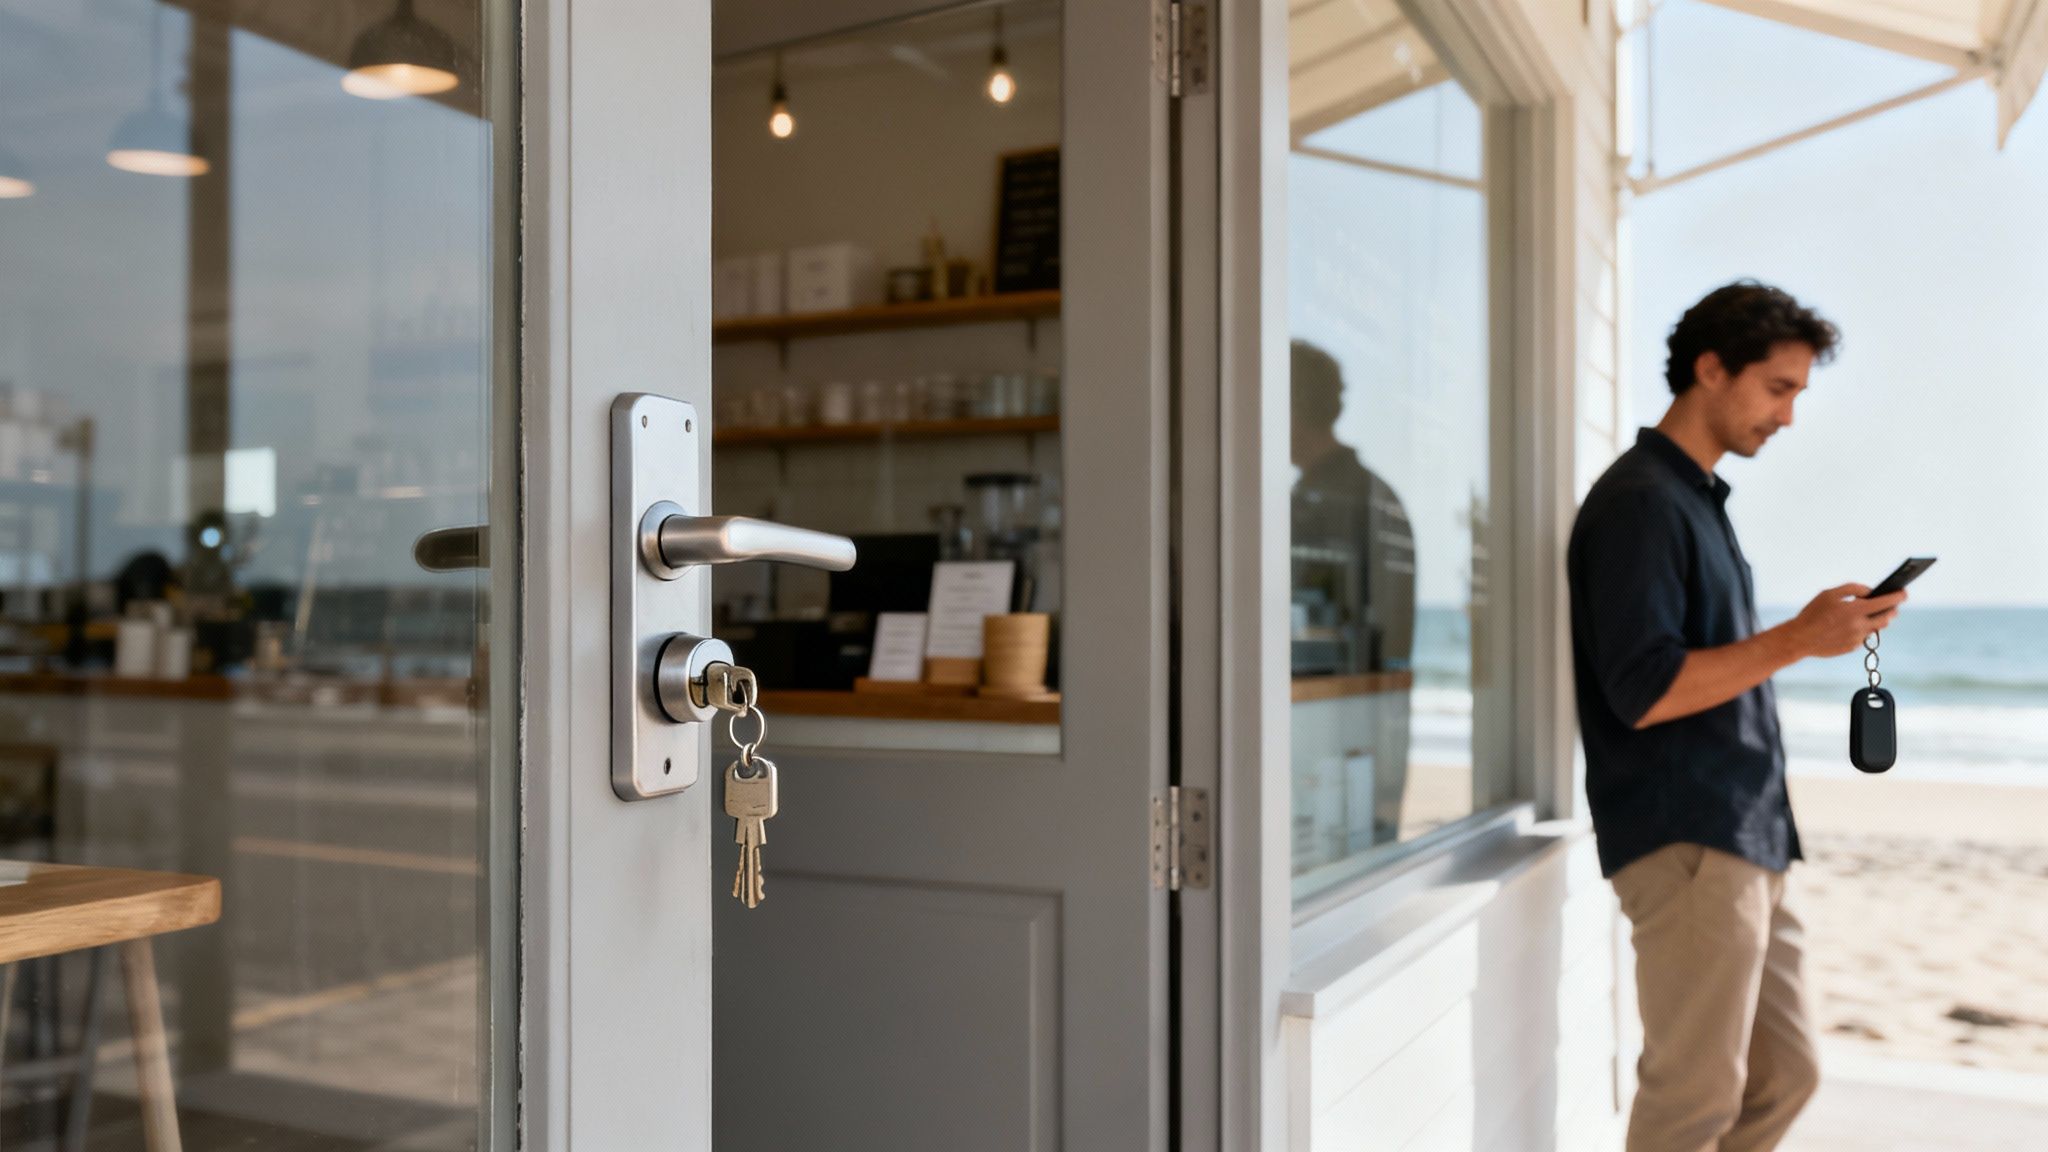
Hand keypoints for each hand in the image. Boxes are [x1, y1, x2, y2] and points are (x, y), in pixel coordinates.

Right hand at [1791, 584, 1906, 658]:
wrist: (1799, 639)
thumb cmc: (1812, 614)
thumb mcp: (1829, 594)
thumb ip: (1852, 588)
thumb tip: (1869, 591)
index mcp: (1855, 610)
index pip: (1886, 602)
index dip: (1898, 596)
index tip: (1904, 592)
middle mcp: (1859, 626)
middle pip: (1887, 618)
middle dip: (1892, 610)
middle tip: (1892, 605)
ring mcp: (1857, 639)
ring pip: (1877, 628)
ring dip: (1879, 619)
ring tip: (1873, 613)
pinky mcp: (1852, 647)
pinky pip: (1864, 636)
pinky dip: (1863, 629)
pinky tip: (1852, 625)